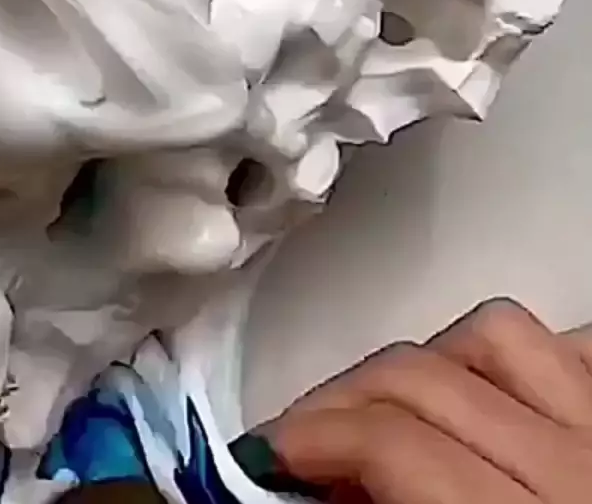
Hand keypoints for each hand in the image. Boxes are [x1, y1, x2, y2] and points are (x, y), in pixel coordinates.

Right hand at [256, 299, 591, 502]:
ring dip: (425, 362)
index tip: (263, 456)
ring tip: (393, 405)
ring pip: (494, 335)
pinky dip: (517, 357)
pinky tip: (490, 392)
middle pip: (423, 376)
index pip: (393, 445)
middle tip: (302, 436)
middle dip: (339, 397)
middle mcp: (581, 472)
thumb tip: (320, 495)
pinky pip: (572, 346)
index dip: (308, 438)